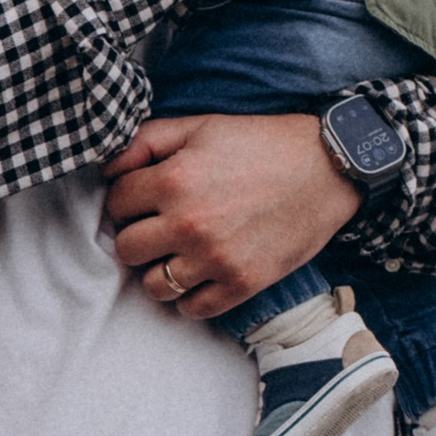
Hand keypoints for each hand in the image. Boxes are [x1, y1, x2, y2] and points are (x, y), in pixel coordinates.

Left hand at [101, 111, 357, 322]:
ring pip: (154, 286)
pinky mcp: (241, 284)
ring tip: (179, 254)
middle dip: (138, 236)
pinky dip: (190, 297)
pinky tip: (202, 274)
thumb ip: (146, 141)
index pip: (116, 204)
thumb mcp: (200, 127)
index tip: (145, 199)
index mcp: (174, 180)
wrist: (327, 168)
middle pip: (127, 249)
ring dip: (160, 271)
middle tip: (160, 227)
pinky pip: (191, 309)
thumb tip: (108, 168)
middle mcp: (189, 224)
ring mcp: (214, 258)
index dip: (127, 200)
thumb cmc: (262, 143)